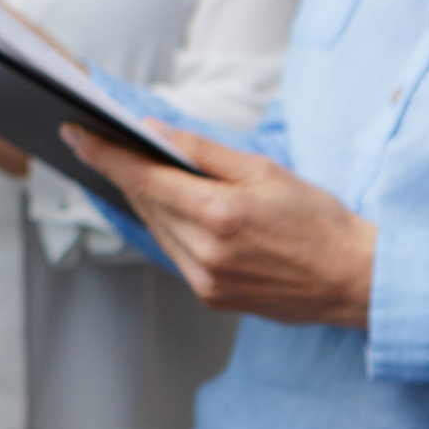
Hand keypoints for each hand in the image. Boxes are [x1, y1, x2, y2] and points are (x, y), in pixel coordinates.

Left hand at [62, 123, 375, 326]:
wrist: (353, 279)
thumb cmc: (317, 219)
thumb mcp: (264, 170)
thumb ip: (204, 152)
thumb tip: (155, 132)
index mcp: (219, 214)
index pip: (142, 177)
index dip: (104, 154)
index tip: (75, 134)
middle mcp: (205, 252)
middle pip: (144, 203)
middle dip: (123, 172)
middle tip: (102, 145)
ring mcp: (206, 280)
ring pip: (155, 229)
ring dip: (146, 200)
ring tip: (141, 172)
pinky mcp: (211, 297)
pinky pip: (174, 253)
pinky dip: (169, 228)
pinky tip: (177, 210)